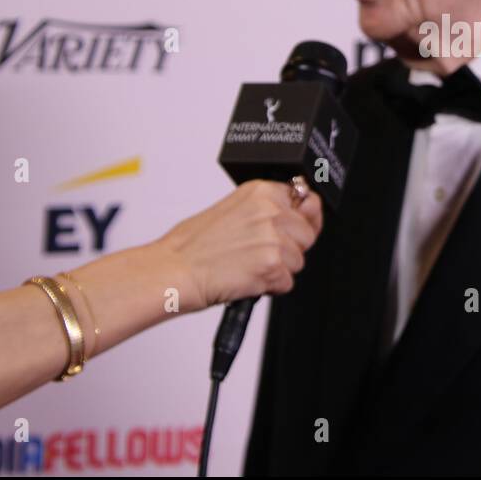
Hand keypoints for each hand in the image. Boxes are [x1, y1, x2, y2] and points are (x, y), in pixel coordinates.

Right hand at [155, 179, 322, 312]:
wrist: (173, 270)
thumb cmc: (192, 245)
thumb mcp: (232, 209)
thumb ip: (266, 209)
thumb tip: (301, 213)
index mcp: (261, 192)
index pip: (305, 200)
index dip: (302, 219)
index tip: (298, 227)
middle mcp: (270, 211)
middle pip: (307, 234)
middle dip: (290, 248)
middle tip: (260, 254)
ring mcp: (273, 239)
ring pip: (298, 261)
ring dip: (278, 269)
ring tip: (248, 266)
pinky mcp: (271, 266)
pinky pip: (287, 283)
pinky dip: (270, 287)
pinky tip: (248, 279)